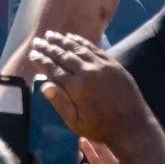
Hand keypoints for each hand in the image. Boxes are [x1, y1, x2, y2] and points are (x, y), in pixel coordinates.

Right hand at [25, 32, 152, 146]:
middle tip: (38, 40)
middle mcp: (87, 72)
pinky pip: (94, 48)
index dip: (42, 60)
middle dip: (49, 47)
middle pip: (63, 55)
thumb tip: (44, 85)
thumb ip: (60, 103)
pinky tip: (73, 38)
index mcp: (76, 87)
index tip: (33, 53)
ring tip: (52, 35)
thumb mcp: (76, 123)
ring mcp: (101, 65)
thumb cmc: (101, 128)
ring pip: (78, 49)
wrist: (132, 126)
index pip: (53, 69)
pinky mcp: (112, 64)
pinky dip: (82, 42)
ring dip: (63, 41)